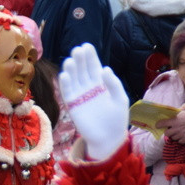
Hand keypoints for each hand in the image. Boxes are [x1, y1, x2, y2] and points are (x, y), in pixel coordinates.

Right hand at [59, 43, 129, 161]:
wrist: (108, 137)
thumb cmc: (117, 118)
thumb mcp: (120, 99)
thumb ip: (114, 84)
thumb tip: (105, 68)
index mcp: (101, 83)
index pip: (94, 66)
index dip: (90, 57)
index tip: (87, 46)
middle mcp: (88, 86)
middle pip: (82, 70)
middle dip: (79, 60)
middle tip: (78, 50)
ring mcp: (79, 95)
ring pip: (73, 78)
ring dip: (70, 69)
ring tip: (70, 61)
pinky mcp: (72, 104)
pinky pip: (67, 92)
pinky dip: (65, 83)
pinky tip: (64, 75)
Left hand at [158, 110, 184, 143]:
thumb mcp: (182, 112)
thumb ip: (176, 114)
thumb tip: (172, 113)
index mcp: (174, 121)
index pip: (161, 124)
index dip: (159, 125)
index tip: (157, 126)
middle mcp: (176, 128)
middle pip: (166, 133)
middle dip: (168, 132)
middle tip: (171, 130)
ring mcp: (181, 134)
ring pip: (173, 138)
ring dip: (174, 136)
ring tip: (178, 133)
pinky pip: (180, 142)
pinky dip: (180, 140)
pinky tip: (183, 137)